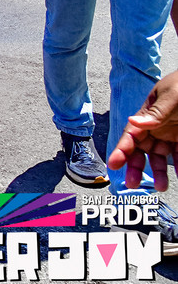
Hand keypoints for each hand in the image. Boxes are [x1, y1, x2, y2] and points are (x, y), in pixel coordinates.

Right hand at [109, 71, 177, 189]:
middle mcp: (155, 128)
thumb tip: (134, 121)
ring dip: (158, 172)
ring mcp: (170, 134)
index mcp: (146, 116)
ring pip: (160, 157)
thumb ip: (155, 112)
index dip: (121, 150)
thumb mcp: (171, 97)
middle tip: (133, 183)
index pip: (131, 135)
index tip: (113, 164)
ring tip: (161, 186)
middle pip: (141, 150)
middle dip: (136, 167)